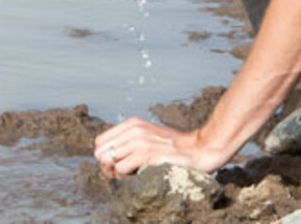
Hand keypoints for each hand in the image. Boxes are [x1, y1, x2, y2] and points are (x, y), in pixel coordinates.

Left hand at [94, 117, 230, 178]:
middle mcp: (134, 129)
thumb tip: (107, 160)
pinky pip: (120, 168)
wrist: (200, 150)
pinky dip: (125, 176)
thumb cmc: (174, 150)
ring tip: (132, 175)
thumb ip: (129, 144)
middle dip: (107, 167)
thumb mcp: (149, 139)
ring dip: (117, 173)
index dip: (106, 157)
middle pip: (101, 152)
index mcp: (132, 124)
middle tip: (122, 173)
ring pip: (108, 161)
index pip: (100, 142)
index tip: (118, 165)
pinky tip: (139, 175)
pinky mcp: (147, 153)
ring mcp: (140, 141)